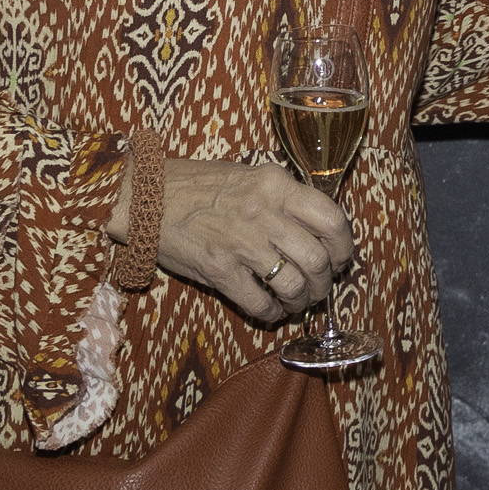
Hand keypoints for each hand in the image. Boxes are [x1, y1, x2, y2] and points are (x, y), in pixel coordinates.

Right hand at [117, 157, 354, 325]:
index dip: (344, 247)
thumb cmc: (198, 185)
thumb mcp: (249, 176)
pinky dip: (272, 313)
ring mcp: (241, 242)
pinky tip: (271, 311)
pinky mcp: (218, 269)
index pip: (332, 219)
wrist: (144, 196)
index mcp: (276, 184)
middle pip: (317, 259)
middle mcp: (264, 212)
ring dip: (301, 301)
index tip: (341, 259)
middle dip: (325, 281)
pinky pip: (259, 302)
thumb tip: (316, 230)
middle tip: (319, 287)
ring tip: (297, 302)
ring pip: (293, 284)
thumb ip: (283, 199)